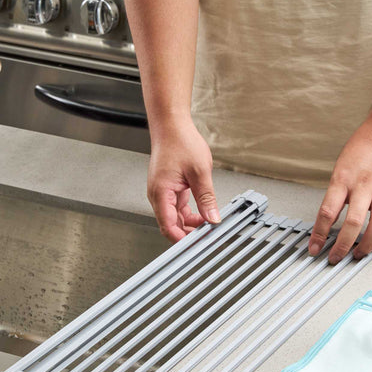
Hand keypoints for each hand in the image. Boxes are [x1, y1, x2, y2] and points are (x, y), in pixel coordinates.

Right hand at [148, 118, 219, 241]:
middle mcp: (158, 196)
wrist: (171, 126)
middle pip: (171, 226)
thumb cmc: (180, 141)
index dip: (183, 240)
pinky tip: (203, 217)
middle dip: (189, 235)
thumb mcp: (200, 172)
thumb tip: (213, 218)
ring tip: (208, 229)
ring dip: (191, 226)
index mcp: (161, 193)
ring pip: (175, 219)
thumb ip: (206, 198)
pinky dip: (190, 216)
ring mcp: (163, 194)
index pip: (168, 227)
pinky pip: (178, 210)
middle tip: (208, 240)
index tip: (197, 245)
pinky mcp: (169, 190)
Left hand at [308, 118, 371, 262]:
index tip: (314, 249)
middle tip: (334, 258)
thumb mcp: (340, 169)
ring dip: (367, 245)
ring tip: (358, 254)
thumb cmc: (363, 148)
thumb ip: (336, 196)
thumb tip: (327, 223)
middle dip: (342, 246)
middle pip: (352, 223)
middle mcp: (364, 186)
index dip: (319, 234)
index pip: (328, 212)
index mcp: (344, 179)